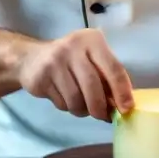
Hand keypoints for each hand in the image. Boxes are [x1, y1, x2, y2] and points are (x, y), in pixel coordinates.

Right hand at [16, 28, 134, 121]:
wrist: (32, 58)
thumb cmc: (71, 61)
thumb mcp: (92, 59)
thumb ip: (107, 77)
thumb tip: (122, 105)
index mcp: (93, 41)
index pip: (113, 68)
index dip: (122, 91)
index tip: (126, 109)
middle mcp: (74, 47)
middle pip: (93, 86)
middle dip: (100, 107)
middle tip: (103, 116)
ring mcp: (55, 62)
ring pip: (76, 98)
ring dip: (82, 110)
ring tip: (83, 107)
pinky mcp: (41, 78)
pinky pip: (61, 102)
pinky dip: (68, 107)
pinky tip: (66, 99)